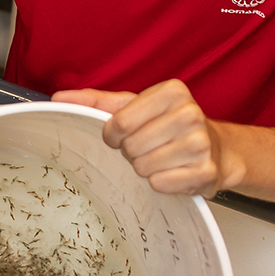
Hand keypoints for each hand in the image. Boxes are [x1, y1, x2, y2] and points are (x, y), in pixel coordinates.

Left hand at [53, 80, 233, 196]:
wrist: (216, 148)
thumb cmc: (168, 124)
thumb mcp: (134, 105)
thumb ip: (95, 101)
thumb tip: (58, 97)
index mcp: (172, 91)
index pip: (119, 122)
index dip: (112, 134)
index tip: (122, 134)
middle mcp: (190, 114)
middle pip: (131, 146)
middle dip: (131, 151)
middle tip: (147, 146)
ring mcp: (201, 144)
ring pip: (144, 167)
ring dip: (145, 167)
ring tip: (161, 157)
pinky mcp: (206, 172)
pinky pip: (160, 184)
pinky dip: (160, 182)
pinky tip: (173, 171)